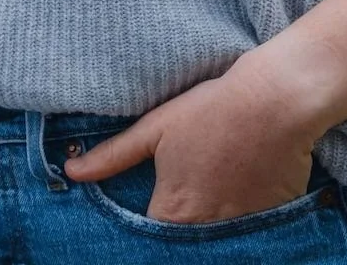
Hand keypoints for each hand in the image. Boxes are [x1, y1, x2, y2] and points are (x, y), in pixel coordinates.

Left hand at [62, 53, 317, 223]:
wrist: (275, 101)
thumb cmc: (211, 110)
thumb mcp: (156, 127)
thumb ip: (113, 156)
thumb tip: (72, 172)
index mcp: (172, 211)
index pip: (150, 240)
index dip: (147, 233)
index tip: (149, 216)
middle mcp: (204, 229)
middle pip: (184, 245)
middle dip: (179, 234)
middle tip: (185, 200)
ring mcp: (239, 230)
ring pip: (216, 244)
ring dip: (210, 230)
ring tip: (212, 194)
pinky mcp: (269, 223)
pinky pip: (250, 237)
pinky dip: (242, 227)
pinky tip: (241, 200)